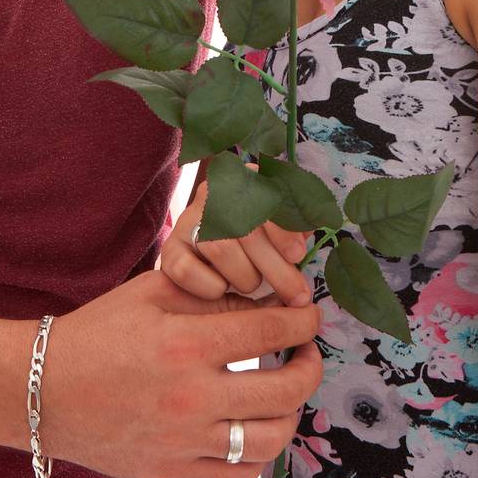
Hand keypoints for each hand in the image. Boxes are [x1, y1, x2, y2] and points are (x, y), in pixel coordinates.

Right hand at [39, 268, 321, 477]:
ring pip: (270, 439)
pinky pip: (239, 477)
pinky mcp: (174, 471)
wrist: (44, 390)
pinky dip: (259, 456)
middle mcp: (191, 397)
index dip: (302, 320)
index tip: (309, 314)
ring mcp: (184, 441)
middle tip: (306, 350)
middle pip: (283, 390)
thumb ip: (210, 293)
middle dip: (309, 365)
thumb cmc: (98, 332)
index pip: (270, 331)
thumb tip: (267, 294)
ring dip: (291, 413)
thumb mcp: (152, 294)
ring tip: (286, 391)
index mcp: (186, 344)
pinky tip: (256, 428)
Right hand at [161, 173, 311, 305]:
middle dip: (276, 267)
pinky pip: (186, 269)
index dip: (282, 227)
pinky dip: (210, 286)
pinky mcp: (170, 250)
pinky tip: (222, 290)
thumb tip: (308, 238)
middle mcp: (213, 194)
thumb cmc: (258, 242)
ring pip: (219, 246)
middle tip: (297, 297)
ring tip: (254, 286)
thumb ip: (295, 228)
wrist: (208, 250)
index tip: (298, 255)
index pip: (264, 198)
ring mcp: (187, 222)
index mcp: (245, 180)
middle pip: (245, 228)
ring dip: (245, 276)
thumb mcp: (281, 229)